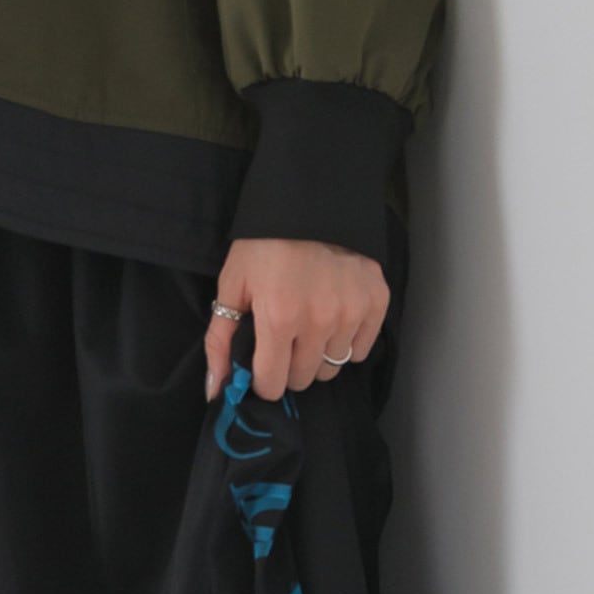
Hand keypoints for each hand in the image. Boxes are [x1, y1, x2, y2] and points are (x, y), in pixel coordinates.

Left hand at [202, 237, 389, 403]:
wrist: (309, 203)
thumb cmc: (264, 245)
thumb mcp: (232, 286)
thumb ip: (220, 341)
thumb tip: (216, 390)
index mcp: (279, 318)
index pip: (273, 384)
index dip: (263, 378)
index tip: (262, 363)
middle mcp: (319, 320)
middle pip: (303, 379)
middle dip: (288, 367)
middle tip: (284, 339)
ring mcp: (352, 312)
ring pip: (332, 367)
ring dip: (317, 355)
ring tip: (308, 325)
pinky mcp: (377, 301)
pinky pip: (361, 350)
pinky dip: (346, 342)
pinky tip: (333, 319)